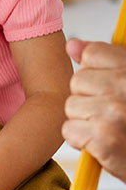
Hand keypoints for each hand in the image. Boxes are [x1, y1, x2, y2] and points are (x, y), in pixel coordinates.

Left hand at [65, 39, 125, 180]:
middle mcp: (125, 85)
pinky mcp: (105, 136)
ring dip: (84, 120)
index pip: (92, 54)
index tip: (109, 87)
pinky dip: (81, 140)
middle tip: (112, 114)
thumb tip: (72, 45)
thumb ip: (105, 61)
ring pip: (71, 106)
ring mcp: (115, 111)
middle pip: (78, 80)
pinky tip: (102, 143)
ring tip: (108, 128)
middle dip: (88, 98)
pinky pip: (69, 129)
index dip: (95, 71)